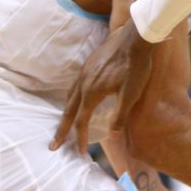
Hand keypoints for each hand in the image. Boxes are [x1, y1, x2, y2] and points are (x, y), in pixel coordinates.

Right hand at [50, 21, 153, 153]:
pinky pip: (74, 85)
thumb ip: (120, 115)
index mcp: (92, 92)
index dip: (81, 138)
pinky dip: (71, 97)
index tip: (80, 152)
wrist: (135, 37)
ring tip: (63, 123)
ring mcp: (84, 72)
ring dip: (65, 113)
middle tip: (53, 145)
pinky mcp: (89, 64)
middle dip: (62, 129)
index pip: (82, 121)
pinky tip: (77, 97)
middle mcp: (83, 83)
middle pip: (69, 110)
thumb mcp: (131, 93)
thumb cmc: (136, 66)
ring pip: (70, 96)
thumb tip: (111, 135)